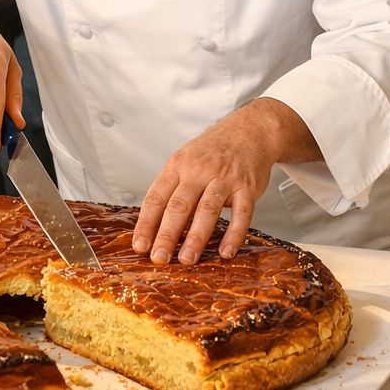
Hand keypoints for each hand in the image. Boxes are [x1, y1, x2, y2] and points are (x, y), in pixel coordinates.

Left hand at [132, 99, 311, 264]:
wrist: (249, 131)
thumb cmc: (212, 151)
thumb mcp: (185, 161)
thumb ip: (171, 189)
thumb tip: (153, 226)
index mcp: (177, 166)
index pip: (156, 197)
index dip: (146, 223)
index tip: (140, 246)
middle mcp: (199, 171)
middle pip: (179, 205)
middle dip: (167, 234)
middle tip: (159, 258)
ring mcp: (224, 178)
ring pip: (207, 209)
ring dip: (196, 237)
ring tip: (187, 259)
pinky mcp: (247, 186)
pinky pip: (241, 213)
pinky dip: (233, 234)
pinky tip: (225, 252)